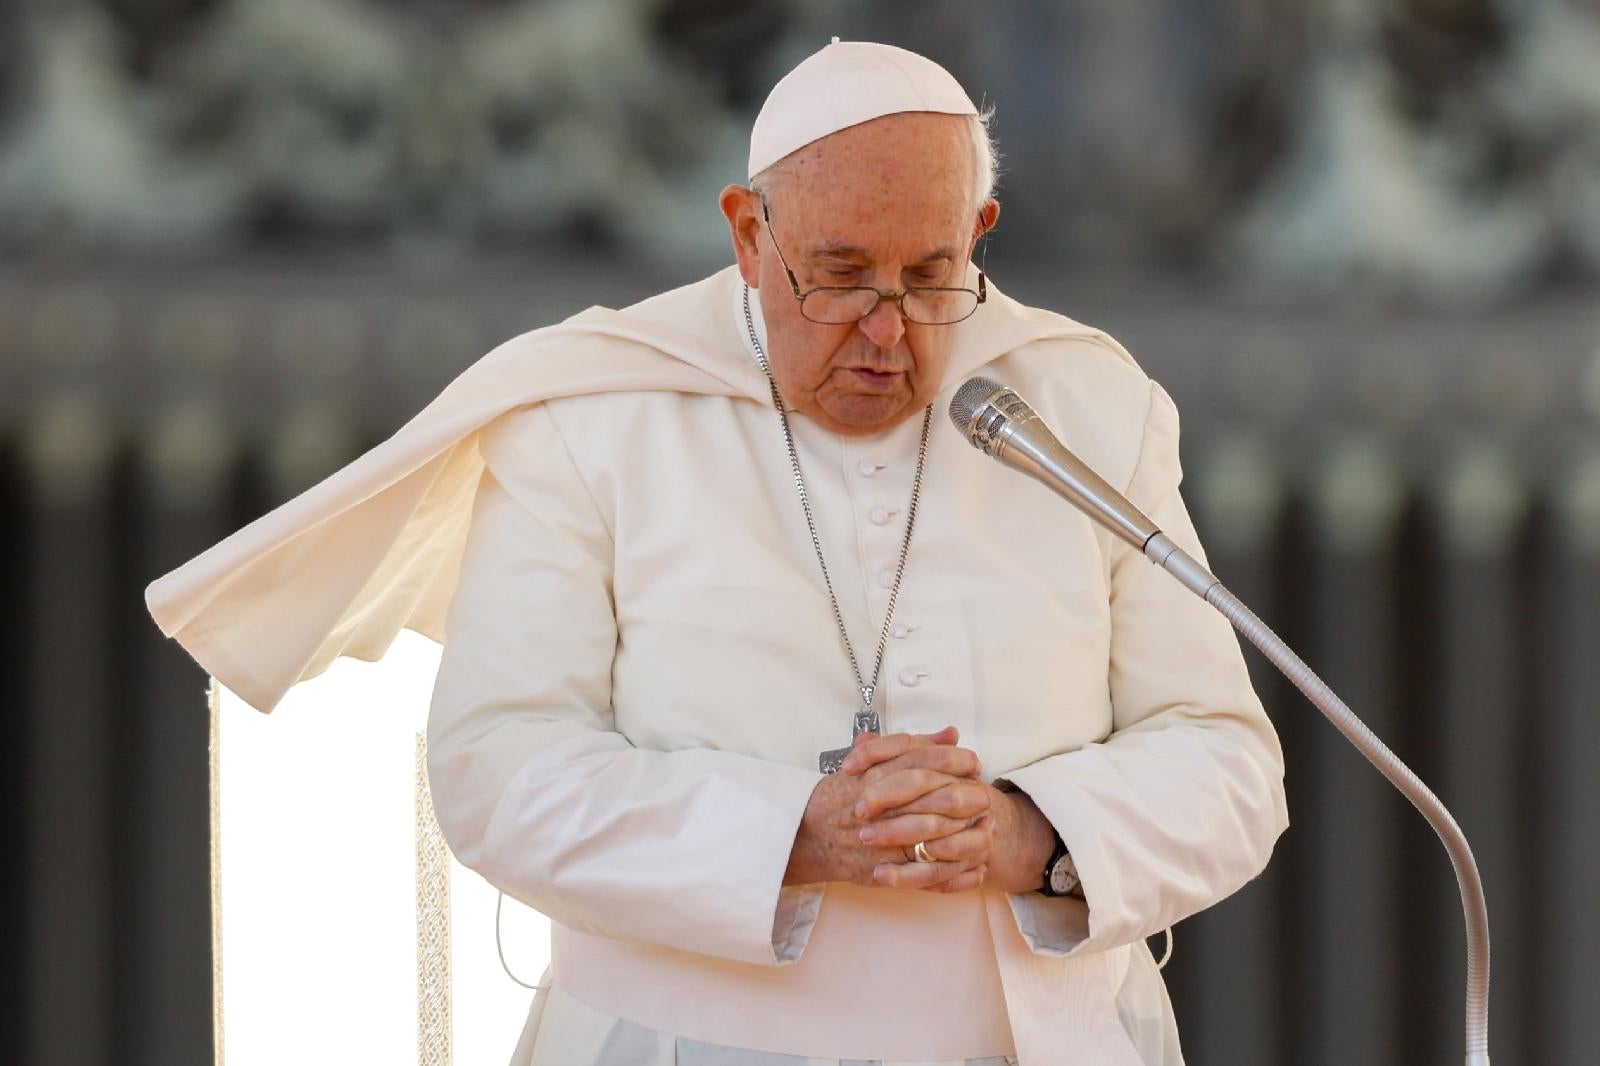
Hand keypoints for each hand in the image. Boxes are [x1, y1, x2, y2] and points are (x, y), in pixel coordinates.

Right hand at [784, 727, 981, 887]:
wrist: (804, 835)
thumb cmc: (838, 797)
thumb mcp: (869, 763)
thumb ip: (911, 747)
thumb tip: (951, 734)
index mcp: (876, 774)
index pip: (923, 760)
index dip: (954, 760)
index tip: (973, 764)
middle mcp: (879, 804)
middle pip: (933, 796)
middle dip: (966, 797)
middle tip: (986, 798)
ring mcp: (882, 839)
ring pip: (933, 835)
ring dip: (966, 835)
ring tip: (988, 832)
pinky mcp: (883, 869)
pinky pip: (925, 874)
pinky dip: (954, 873)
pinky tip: (975, 869)